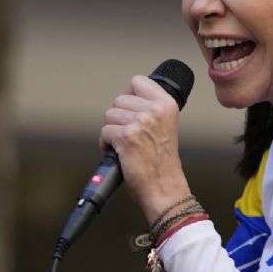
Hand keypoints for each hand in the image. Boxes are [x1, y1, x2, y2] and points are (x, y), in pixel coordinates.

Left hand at [100, 75, 192, 223]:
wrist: (164, 189)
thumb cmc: (162, 163)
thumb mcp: (165, 126)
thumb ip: (151, 109)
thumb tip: (127, 98)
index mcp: (167, 104)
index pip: (138, 81)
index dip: (129, 96)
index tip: (131, 110)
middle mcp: (155, 110)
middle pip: (119, 99)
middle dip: (119, 118)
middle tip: (131, 135)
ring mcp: (141, 122)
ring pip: (109, 115)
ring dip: (112, 131)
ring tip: (126, 145)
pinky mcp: (127, 137)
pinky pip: (104, 132)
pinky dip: (106, 144)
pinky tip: (119, 153)